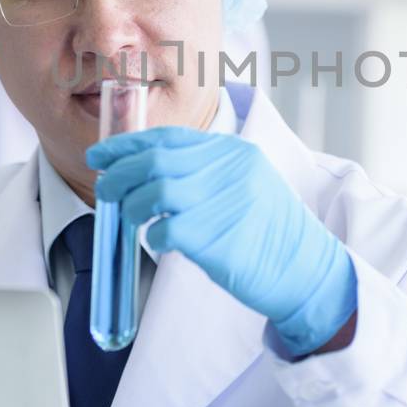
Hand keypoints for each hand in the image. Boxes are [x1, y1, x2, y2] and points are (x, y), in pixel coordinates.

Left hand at [88, 128, 357, 355]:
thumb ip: (203, 171)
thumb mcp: (245, 183)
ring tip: (130, 217)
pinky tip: (158, 242)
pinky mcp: (214, 238)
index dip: (126, 145)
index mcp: (233, 151)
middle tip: (104, 189)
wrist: (305, 269)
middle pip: (153, 161)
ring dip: (131, 206)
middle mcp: (228, 169)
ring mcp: (222, 201)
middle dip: (118, 174)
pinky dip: (151, 237)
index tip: (101, 155)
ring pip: (152, 193)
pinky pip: (163, 232)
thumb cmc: (268, 231)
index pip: (167, 137)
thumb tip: (142, 171)